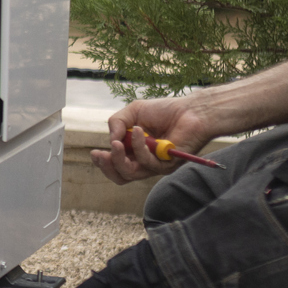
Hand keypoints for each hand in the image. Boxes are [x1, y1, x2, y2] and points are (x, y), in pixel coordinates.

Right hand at [89, 96, 216, 185]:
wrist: (191, 110)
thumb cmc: (165, 111)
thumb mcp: (134, 112)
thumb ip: (117, 122)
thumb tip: (111, 139)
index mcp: (135, 152)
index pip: (116, 166)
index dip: (104, 163)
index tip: (95, 153)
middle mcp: (145, 162)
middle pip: (121, 176)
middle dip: (107, 167)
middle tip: (100, 154)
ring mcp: (156, 166)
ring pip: (130, 173)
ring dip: (119, 159)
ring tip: (116, 143)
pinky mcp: (167, 165)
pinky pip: (147, 162)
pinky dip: (139, 146)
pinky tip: (139, 131)